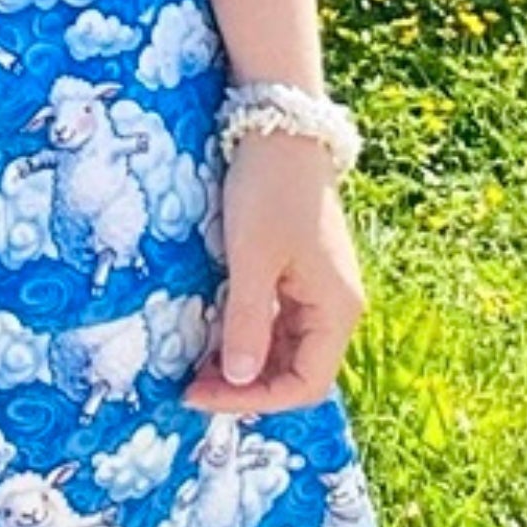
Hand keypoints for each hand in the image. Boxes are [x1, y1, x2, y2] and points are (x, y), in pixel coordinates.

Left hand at [181, 129, 367, 416]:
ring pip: (282, 346)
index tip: (201, 394)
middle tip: (189, 384)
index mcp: (336, 310)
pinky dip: (244, 331)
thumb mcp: (253, 258)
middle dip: (246, 384)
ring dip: (243, 361)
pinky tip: (210, 330)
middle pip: (294, 369)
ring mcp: (314, 287)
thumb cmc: (269, 191)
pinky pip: (274, 317)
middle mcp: (332, 306)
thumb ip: (248, 320)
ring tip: (194, 364)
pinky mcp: (295, 268)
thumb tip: (240, 381)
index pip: (306, 384)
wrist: (278, 126)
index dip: (255, 399)